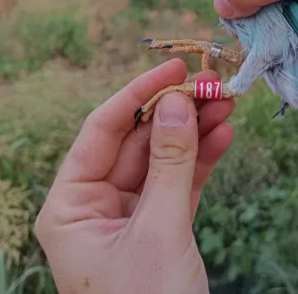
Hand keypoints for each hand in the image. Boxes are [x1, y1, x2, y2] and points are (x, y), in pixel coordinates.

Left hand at [34, 59, 233, 293]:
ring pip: (162, 160)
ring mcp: (128, 217)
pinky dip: (202, 161)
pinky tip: (224, 135)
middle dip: (176, 112)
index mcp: (70, 206)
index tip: (175, 68)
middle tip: (214, 84)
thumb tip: (176, 103)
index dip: (139, 94)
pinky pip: (179, 184)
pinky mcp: (158, 228)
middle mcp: (94, 207)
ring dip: (195, 131)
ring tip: (228, 103)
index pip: (102, 130)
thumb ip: (168, 164)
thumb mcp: (158, 230)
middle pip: (137, 141)